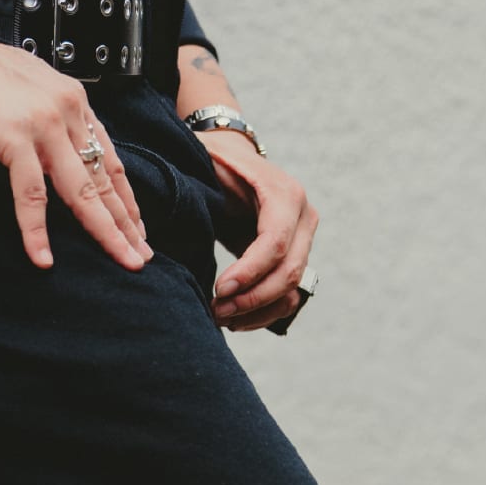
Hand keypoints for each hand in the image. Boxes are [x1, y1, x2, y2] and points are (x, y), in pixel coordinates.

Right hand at [0, 31, 152, 272]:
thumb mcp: (27, 92)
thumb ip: (49, 120)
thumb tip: (58, 151)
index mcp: (72, 100)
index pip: (108, 158)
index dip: (126, 199)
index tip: (137, 230)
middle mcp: (67, 109)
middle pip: (103, 178)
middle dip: (125, 223)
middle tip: (141, 258)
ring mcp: (43, 122)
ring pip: (80, 189)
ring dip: (103, 231)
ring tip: (120, 260)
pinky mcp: (13, 135)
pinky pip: (30, 193)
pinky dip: (35, 230)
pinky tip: (42, 257)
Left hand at [199, 131, 317, 331]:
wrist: (236, 167)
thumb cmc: (218, 165)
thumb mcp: (211, 166)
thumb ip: (206, 186)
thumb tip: (181, 209)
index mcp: (285, 194)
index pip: (275, 243)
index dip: (249, 272)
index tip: (219, 290)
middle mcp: (304, 218)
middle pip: (288, 272)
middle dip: (251, 298)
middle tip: (216, 310)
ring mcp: (304, 242)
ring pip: (291, 291)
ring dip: (256, 312)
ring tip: (221, 316)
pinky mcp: (296, 260)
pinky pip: (288, 299)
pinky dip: (263, 315)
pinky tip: (234, 319)